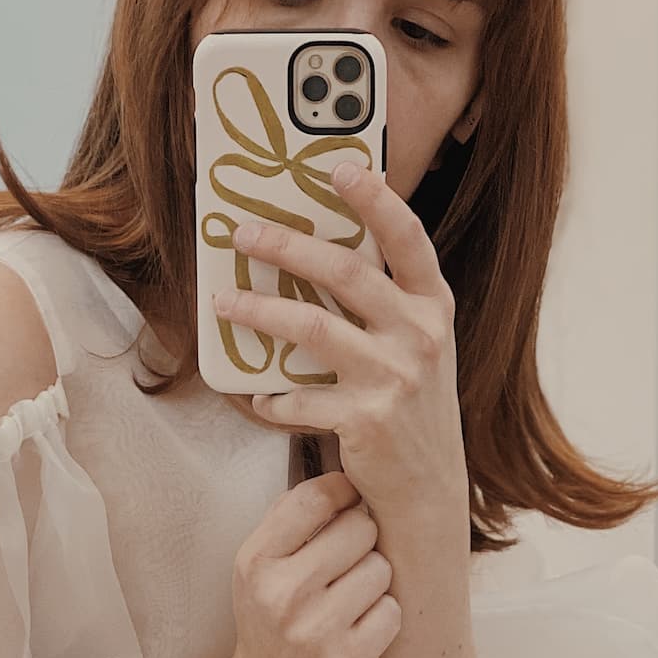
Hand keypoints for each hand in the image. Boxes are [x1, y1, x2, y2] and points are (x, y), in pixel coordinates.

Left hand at [211, 162, 468, 520]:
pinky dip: (272, 398)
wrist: (428, 489)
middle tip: (242, 234)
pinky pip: (300, 397)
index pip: (408, 238)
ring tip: (223, 304)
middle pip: (345, 272)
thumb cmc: (411, 407)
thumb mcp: (416, 346)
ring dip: (259, 313)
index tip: (339, 167)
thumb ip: (384, 303)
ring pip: (312, 328)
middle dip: (287, 246)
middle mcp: (421, 335)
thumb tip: (315, 254)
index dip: (376, 199)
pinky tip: (257, 396)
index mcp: (434, 306)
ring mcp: (395, 378)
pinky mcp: (366, 420)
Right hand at [219, 469, 401, 657]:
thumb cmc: (270, 622)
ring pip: (381, 569)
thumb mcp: (258, 568)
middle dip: (362, 542)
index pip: (316, 497)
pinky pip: (393, 611)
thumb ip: (291, 520)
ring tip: (350, 601)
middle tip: (347, 564)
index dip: (343, 493)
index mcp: (257, 562)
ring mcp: (317, 630)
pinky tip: (360, 630)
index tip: (349, 503)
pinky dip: (383, 619)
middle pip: (360, 528)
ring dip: (375, 582)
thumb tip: (344, 466)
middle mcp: (283, 594)